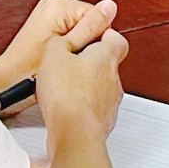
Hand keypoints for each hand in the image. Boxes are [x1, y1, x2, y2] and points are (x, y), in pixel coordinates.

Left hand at [0, 0, 119, 99]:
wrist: (7, 82)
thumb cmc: (29, 70)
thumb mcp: (68, 49)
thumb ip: (91, 27)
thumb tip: (109, 7)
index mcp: (59, 5)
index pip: (98, 17)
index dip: (97, 40)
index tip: (84, 54)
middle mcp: (52, 5)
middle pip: (89, 22)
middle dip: (87, 43)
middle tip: (72, 59)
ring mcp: (48, 14)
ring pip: (81, 30)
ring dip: (78, 46)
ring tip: (64, 60)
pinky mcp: (46, 25)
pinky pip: (70, 33)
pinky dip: (69, 47)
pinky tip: (59, 59)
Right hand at [31, 20, 127, 136]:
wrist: (75, 133)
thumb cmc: (68, 95)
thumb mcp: (52, 54)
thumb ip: (59, 42)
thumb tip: (59, 41)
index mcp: (106, 57)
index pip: (116, 38)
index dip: (104, 34)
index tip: (91, 34)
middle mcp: (114, 79)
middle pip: (107, 64)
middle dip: (90, 63)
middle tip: (70, 63)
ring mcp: (111, 102)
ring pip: (102, 88)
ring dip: (86, 86)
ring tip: (64, 88)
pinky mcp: (104, 121)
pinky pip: (95, 108)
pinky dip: (83, 107)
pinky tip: (66, 108)